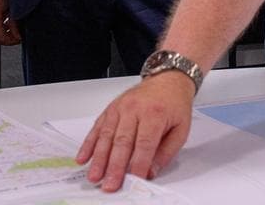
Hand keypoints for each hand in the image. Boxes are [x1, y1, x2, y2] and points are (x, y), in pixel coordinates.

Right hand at [76, 71, 195, 191]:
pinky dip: (89, 143)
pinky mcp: (110, 108)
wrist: (168, 80)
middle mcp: (135, 109)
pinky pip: (98, 127)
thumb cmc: (174, 104)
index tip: (134, 179)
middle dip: (115, 166)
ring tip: (94, 175)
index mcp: (155, 113)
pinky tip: (83, 157)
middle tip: (110, 184)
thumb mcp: (181, 129)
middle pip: (122, 141)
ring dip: (99, 158)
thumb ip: (166, 153)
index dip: (139, 163)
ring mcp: (120, 108)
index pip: (145, 143)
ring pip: (107, 135)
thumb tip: (151, 172)